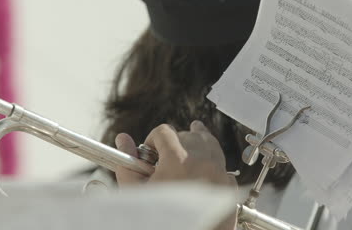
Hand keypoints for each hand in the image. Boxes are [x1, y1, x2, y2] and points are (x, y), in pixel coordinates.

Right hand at [115, 120, 233, 185]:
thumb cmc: (160, 220)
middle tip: (164, 158)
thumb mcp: (138, 193)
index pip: (164, 131)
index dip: (153, 139)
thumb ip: (129, 164)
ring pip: (209, 142)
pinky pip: (220, 163)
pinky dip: (210, 162)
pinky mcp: (228, 184)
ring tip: (184, 148)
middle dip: (175, 143)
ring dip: (195, 144)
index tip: (151, 152)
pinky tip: (200, 168)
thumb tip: (123, 139)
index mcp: (178, 160)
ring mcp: (219, 172)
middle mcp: (202, 161)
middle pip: (188, 134)